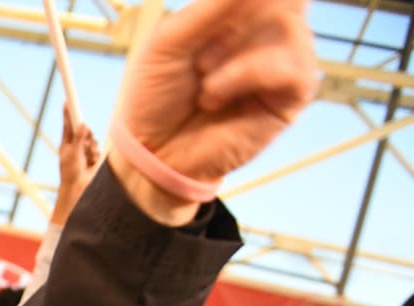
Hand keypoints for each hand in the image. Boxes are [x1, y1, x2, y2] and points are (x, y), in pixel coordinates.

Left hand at [52, 103, 100, 225]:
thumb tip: (83, 124)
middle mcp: (76, 146)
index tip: (67, 101)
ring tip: (86, 159)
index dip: (68, 113)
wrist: (78, 188)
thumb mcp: (72, 153)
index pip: (67, 125)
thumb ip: (78, 138)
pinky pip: (98, 149)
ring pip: (93, 140)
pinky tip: (91, 163)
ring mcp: (85, 151)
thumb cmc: (70, 172)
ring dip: (91, 148)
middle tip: (83, 142)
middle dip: (86, 135)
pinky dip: (95, 155)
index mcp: (66, 144)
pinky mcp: (94, 157)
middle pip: (84, 130)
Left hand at [111, 0, 315, 223]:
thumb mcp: (171, 39)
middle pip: (284, 0)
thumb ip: (214, 5)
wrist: (152, 150)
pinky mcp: (292, 95)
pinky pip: (293, 68)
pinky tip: (214, 95)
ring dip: (234, 51)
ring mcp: (285, 60)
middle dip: (235, 22)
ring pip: (289, 26)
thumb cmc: (155, 95)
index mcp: (238, 11)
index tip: (216, 22)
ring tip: (203, 75)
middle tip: (199, 56)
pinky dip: (248, 74)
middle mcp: (267, 30)